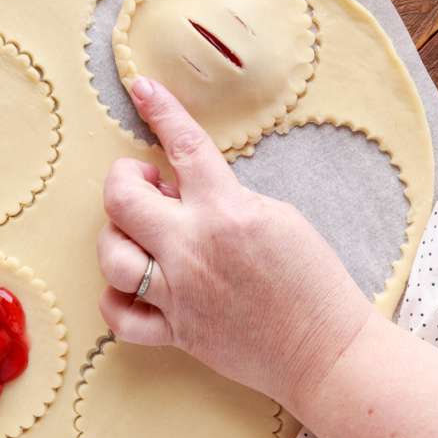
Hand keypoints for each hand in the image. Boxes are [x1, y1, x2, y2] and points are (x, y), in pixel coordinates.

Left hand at [98, 77, 375, 410]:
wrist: (326, 351)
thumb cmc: (314, 279)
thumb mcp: (277, 217)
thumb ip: (225, 199)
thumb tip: (179, 189)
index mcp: (226, 211)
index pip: (182, 145)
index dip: (160, 109)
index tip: (141, 86)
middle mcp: (193, 249)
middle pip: (121, 199)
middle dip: (124, 179)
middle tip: (148, 184)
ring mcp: (179, 294)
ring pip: (111, 254)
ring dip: (117, 235)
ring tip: (141, 234)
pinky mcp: (176, 332)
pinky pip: (119, 315)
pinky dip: (118, 298)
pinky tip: (136, 285)